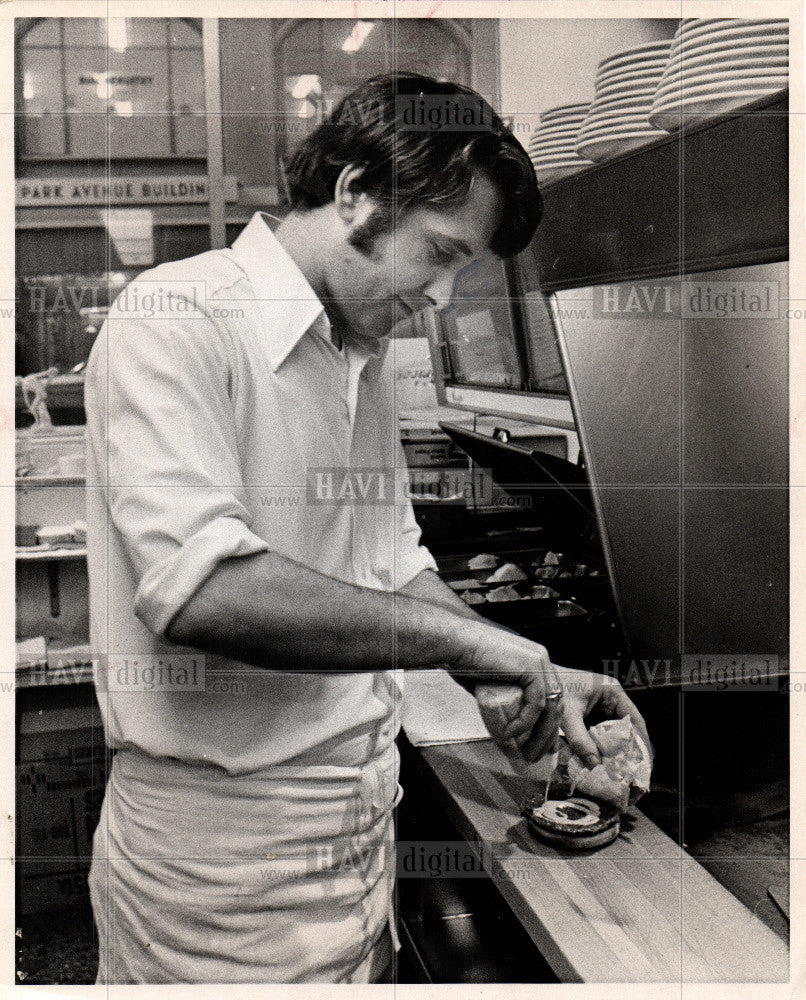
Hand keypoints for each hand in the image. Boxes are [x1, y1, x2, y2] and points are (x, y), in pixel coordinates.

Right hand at [448, 621, 559, 746]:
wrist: (455, 643)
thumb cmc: (465, 659)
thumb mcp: (491, 682)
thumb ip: (504, 696)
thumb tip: (505, 720)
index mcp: (534, 659)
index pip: (551, 696)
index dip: (549, 723)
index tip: (543, 745)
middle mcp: (541, 658)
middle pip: (556, 703)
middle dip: (548, 734)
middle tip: (536, 755)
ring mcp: (539, 661)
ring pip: (550, 706)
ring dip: (540, 735)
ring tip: (526, 753)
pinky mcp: (531, 668)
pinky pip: (536, 704)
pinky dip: (525, 722)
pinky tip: (511, 734)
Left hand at [549, 664, 652, 767]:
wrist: (533, 683)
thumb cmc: (552, 691)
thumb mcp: (568, 716)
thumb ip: (581, 741)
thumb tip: (596, 765)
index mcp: (612, 692)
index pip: (635, 719)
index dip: (641, 741)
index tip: (644, 762)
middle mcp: (609, 699)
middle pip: (626, 728)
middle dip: (627, 749)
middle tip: (629, 771)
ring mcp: (599, 707)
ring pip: (613, 733)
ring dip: (613, 750)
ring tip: (617, 770)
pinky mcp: (589, 715)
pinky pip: (600, 733)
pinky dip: (600, 746)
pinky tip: (599, 761)